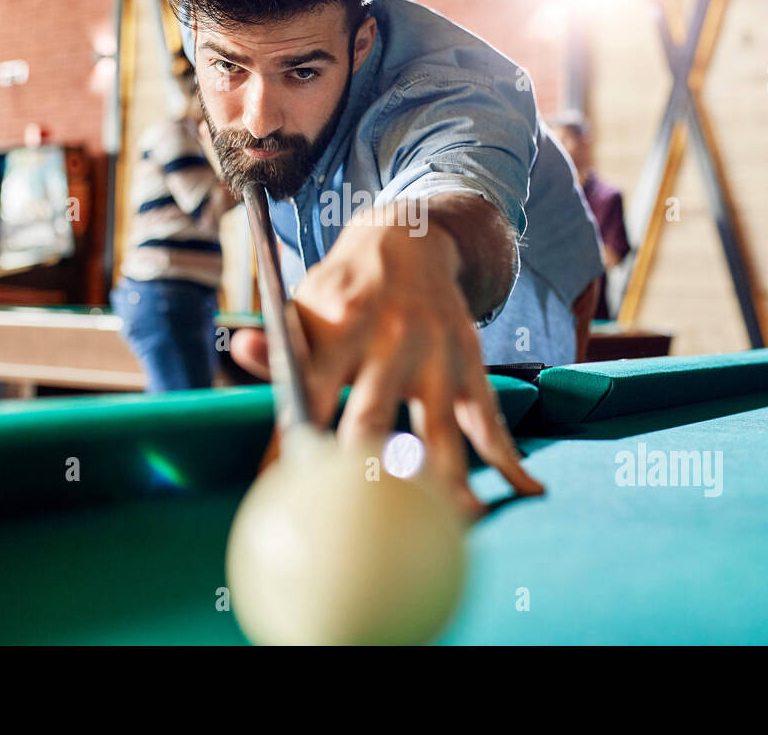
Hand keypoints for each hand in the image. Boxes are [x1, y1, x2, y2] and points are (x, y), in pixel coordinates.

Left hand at [231, 212, 543, 516]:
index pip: (311, 396)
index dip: (299, 445)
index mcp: (338, 330)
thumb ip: (277, 343)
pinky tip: (529, 490)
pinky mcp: (468, 363)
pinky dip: (510, 457)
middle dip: (367, 474)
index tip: (291, 493)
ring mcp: (434, 356)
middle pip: (373, 419)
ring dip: (447, 482)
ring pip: (440, 430)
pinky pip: (491, 417)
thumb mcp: (303, 303)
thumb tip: (239, 349)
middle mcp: (388, 343)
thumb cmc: (342, 288)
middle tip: (363, 528)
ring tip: (455, 526)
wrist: (407, 239)